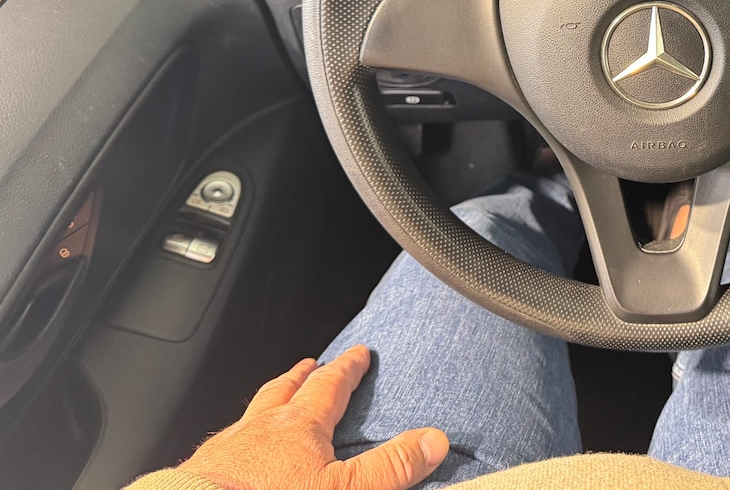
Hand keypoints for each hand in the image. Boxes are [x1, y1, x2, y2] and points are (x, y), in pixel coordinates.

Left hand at [177, 344, 448, 489]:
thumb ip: (390, 466)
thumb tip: (434, 440)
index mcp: (299, 425)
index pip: (330, 385)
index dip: (347, 369)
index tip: (358, 354)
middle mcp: (260, 428)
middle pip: (284, 390)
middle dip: (302, 376)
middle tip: (311, 365)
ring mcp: (225, 449)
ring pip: (250, 414)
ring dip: (266, 403)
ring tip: (273, 401)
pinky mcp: (197, 474)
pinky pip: (220, 445)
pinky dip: (233, 441)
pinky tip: (231, 452)